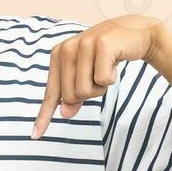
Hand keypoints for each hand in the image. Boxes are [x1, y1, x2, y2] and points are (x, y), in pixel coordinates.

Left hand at [32, 15, 163, 138]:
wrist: (136, 34)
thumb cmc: (108, 56)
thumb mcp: (88, 75)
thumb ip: (74, 94)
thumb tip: (65, 114)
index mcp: (58, 55)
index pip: (51, 93)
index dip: (44, 116)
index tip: (35, 136)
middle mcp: (66, 49)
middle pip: (71, 96)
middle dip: (90, 93)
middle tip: (99, 74)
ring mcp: (83, 44)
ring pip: (85, 91)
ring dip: (101, 86)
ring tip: (106, 67)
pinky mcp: (101, 45)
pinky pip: (103, 80)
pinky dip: (112, 77)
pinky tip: (115, 61)